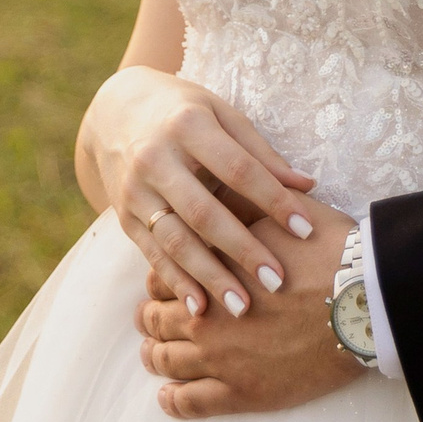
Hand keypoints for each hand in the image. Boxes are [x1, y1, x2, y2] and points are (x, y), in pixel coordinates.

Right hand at [81, 67, 318, 319]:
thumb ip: (260, 152)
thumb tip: (306, 186)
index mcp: (187, 125)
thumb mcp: (220, 114)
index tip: (306, 230)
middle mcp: (155, 158)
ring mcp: (135, 190)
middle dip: (242, 249)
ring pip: (175, 240)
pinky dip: (177, 282)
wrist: (116, 112)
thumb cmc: (183, 113)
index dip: (273, 200)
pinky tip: (201, 309)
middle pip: (203, 211)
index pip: (239, 169)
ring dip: (209, 277)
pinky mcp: (124, 215)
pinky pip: (153, 254)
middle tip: (277, 281)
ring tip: (242, 308)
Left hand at [136, 201, 361, 416]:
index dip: (162, 275)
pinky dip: (173, 400)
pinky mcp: (241, 393)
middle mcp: (204, 316)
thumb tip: (224, 189)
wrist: (362, 302)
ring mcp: (219, 359)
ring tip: (152, 354)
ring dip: (154, 355)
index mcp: (209, 271)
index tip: (162, 279)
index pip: (164, 272)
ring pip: (166, 361)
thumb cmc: (327, 254)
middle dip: (150, 315)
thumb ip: (243, 206)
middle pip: (157, 317)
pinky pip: (192, 403)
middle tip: (149, 316)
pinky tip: (168, 396)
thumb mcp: (278, 213)